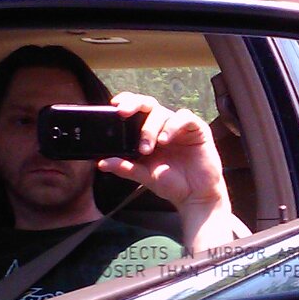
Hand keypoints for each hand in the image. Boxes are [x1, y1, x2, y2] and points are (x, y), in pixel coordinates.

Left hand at [97, 93, 234, 253]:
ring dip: (150, 128)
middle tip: (122, 113)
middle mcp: (164, 126)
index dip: (126, 103)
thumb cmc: (172, 184)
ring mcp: (180, 127)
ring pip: (162, 112)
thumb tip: (101, 163)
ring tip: (146, 148)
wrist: (196, 197)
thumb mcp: (143, 175)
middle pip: (148, 104)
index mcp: (149, 133)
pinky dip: (172, 126)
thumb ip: (124, 167)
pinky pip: (184, 118)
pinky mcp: (197, 129)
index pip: (137, 110)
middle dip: (133, 104)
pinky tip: (165, 139)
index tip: (114, 105)